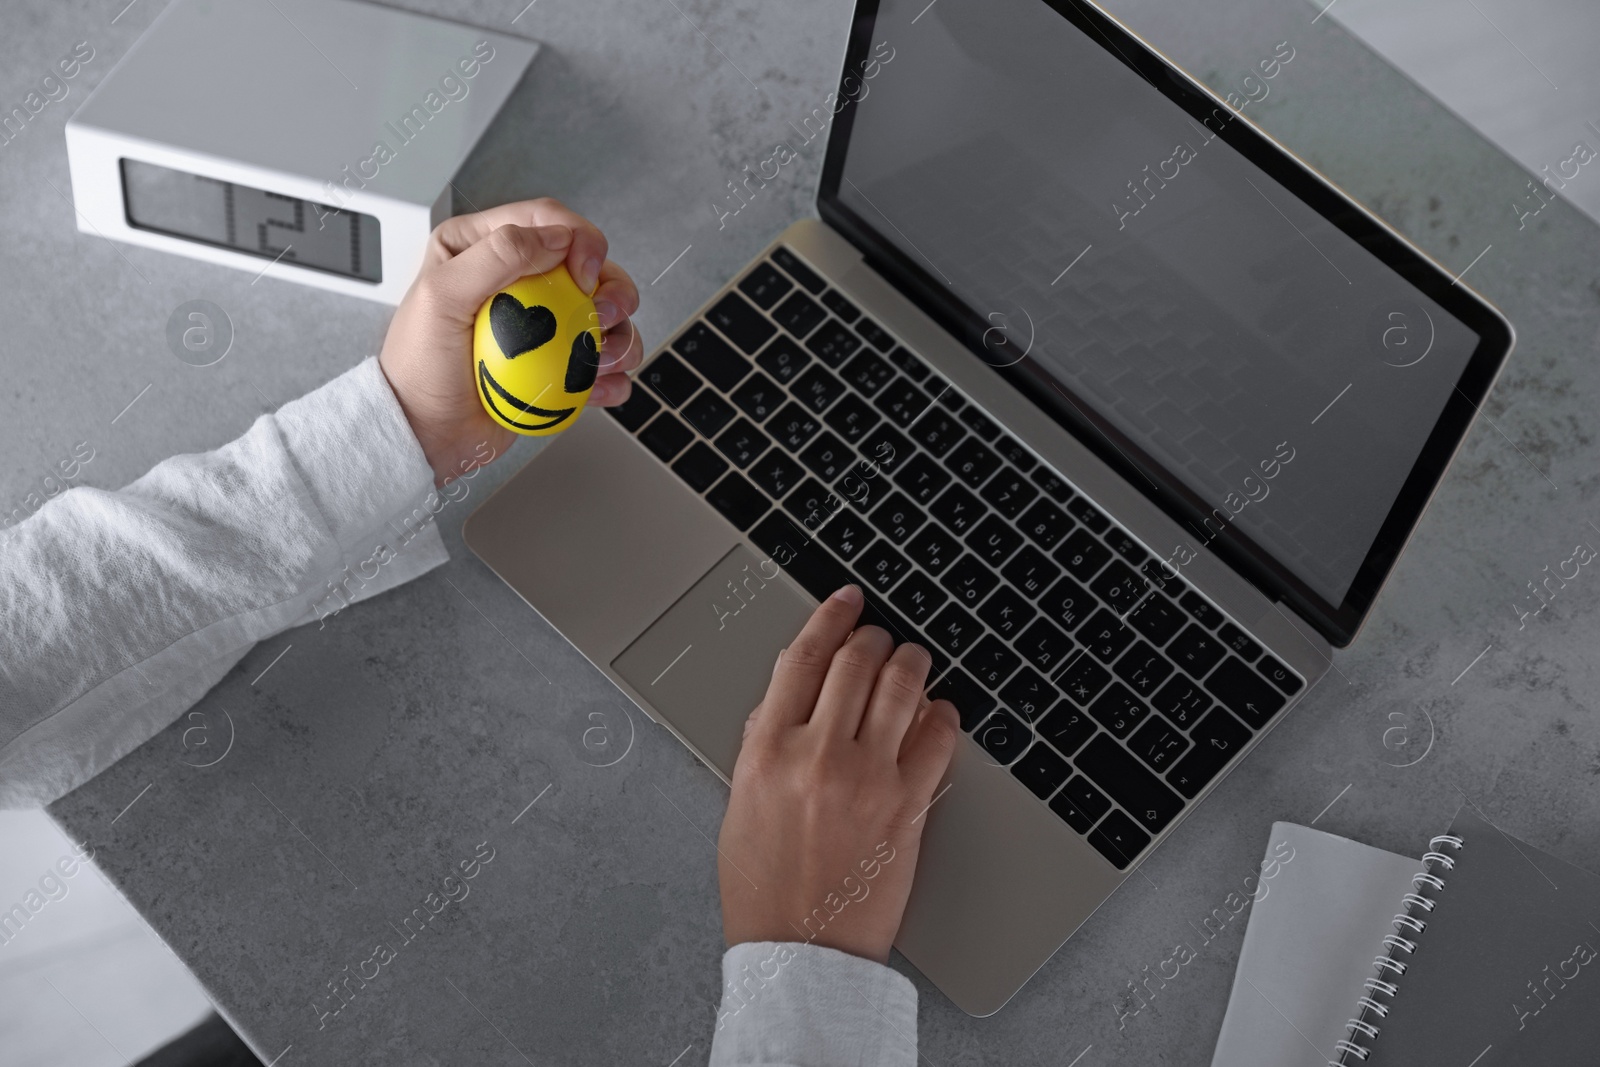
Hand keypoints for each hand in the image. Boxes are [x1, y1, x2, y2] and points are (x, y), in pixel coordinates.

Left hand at [378, 198, 642, 485]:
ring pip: (607, 313)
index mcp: (485, 248)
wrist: (427, 434)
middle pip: (591, 265)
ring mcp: (545, 325)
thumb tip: (557, 237)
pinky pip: (604, 363)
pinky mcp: (560, 364)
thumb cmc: (419, 368)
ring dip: (619, 334)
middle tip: (603, 316)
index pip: (548, 220)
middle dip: (613, 288)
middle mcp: (521, 281)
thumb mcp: (441, 297)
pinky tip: (601, 386)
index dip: (579, 239)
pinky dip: (614, 374)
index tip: (584, 276)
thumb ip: (496, 255)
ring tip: (599, 360)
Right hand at [717, 585, 960, 963]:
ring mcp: (868, 778)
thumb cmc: (764, 887)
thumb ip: (762, 743)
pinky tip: (938, 711)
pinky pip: (937, 738)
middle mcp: (818, 755)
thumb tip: (786, 698)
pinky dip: (942, 714)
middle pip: (856, 662)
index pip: (801, 658)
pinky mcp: (908, 806)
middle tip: (880, 637)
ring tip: (914, 661)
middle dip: (874, 637)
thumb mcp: (741, 803)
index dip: (828, 617)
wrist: (801, 950)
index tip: (845, 601)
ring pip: (902, 688)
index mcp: (767, 751)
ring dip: (913, 663)